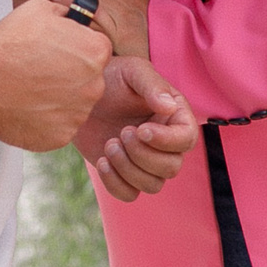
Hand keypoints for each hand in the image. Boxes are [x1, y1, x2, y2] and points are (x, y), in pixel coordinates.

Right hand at [0, 0, 108, 151]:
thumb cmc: (10, 42)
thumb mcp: (42, 9)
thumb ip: (66, 14)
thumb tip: (73, 18)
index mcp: (96, 53)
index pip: (97, 50)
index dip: (77, 48)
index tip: (59, 50)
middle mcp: (94, 86)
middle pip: (89, 80)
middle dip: (71, 76)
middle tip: (42, 71)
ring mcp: (78, 114)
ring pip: (74, 105)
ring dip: (59, 99)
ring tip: (30, 89)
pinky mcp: (61, 137)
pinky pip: (59, 127)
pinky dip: (46, 120)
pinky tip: (27, 106)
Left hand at [75, 56, 198, 201]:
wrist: (79, 95)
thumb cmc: (110, 77)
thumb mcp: (132, 71)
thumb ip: (152, 86)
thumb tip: (169, 106)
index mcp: (174, 116)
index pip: (187, 139)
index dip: (167, 141)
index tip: (141, 129)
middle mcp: (165, 142)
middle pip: (171, 168)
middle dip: (143, 155)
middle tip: (122, 133)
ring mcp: (145, 160)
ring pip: (152, 185)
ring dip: (128, 169)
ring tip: (109, 144)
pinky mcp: (124, 173)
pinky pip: (129, 194)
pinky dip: (115, 183)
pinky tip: (101, 161)